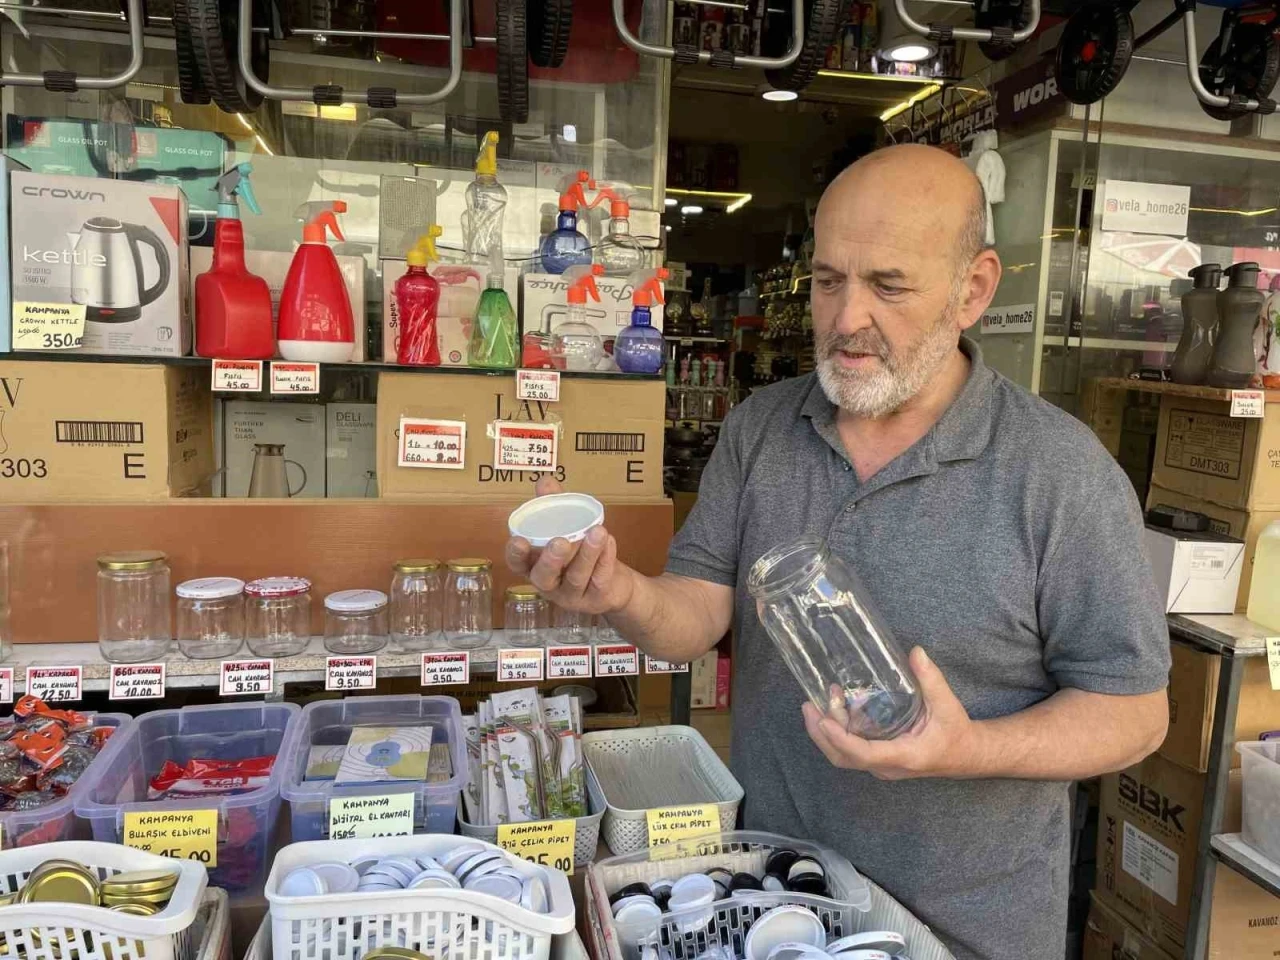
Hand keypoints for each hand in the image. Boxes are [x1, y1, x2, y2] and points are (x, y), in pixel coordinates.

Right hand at [504, 477, 634, 615]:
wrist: (615, 583)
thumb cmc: (581, 553)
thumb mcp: (566, 528)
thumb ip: (554, 505)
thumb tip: (545, 482)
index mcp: (534, 566)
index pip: (517, 564)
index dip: (515, 555)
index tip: (519, 540)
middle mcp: (549, 585)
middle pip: (544, 578)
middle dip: (551, 560)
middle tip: (561, 541)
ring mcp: (572, 596)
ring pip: (577, 577)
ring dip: (587, 553)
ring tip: (598, 531)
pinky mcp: (596, 600)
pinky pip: (600, 579)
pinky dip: (606, 558)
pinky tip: (610, 541)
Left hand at [801, 647, 986, 780]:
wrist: (966, 755)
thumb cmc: (957, 733)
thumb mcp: (947, 705)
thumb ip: (931, 679)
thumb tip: (916, 652)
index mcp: (904, 755)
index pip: (864, 754)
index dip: (840, 739)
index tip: (823, 720)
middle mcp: (888, 766)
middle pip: (844, 758)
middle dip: (821, 735)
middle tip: (809, 706)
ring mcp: (881, 765)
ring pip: (844, 757)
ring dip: (825, 733)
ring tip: (814, 704)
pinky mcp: (879, 759)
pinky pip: (850, 752)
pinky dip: (835, 734)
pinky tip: (831, 711)